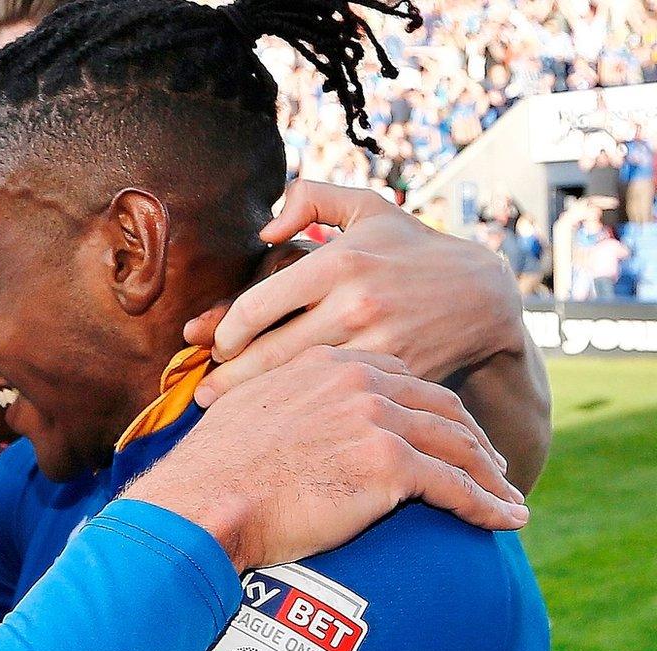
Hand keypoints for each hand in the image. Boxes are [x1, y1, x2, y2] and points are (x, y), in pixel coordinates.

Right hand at [125, 347, 526, 571]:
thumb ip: (275, 403)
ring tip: (507, 495)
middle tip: (491, 463)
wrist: (203, 502)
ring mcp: (377, 420)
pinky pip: (456, 486)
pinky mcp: (390, 465)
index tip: (444, 429)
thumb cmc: (210, 471)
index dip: (429, 406)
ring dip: (490, 473)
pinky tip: (506, 519)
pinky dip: (488, 505)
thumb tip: (273, 424)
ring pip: (457, 444)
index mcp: (325, 362)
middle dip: (472, 437)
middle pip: (439, 405)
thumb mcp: (241, 412)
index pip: (399, 377)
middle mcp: (358, 380)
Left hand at [184, 181, 525, 396]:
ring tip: (224, 411)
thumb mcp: (368, 207)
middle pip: (268, 354)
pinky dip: (304, 407)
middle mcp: (356, 304)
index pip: (257, 307)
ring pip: (298, 382)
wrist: (484, 297)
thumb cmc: (413, 250)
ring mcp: (379, 344)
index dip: (224, 334)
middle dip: (227, 379)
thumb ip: (311, 199)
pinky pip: (336, 396)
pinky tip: (280, 415)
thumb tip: (264, 230)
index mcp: (340, 262)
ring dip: (258, 399)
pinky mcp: (397, 375)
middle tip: (203, 394)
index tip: (215, 346)